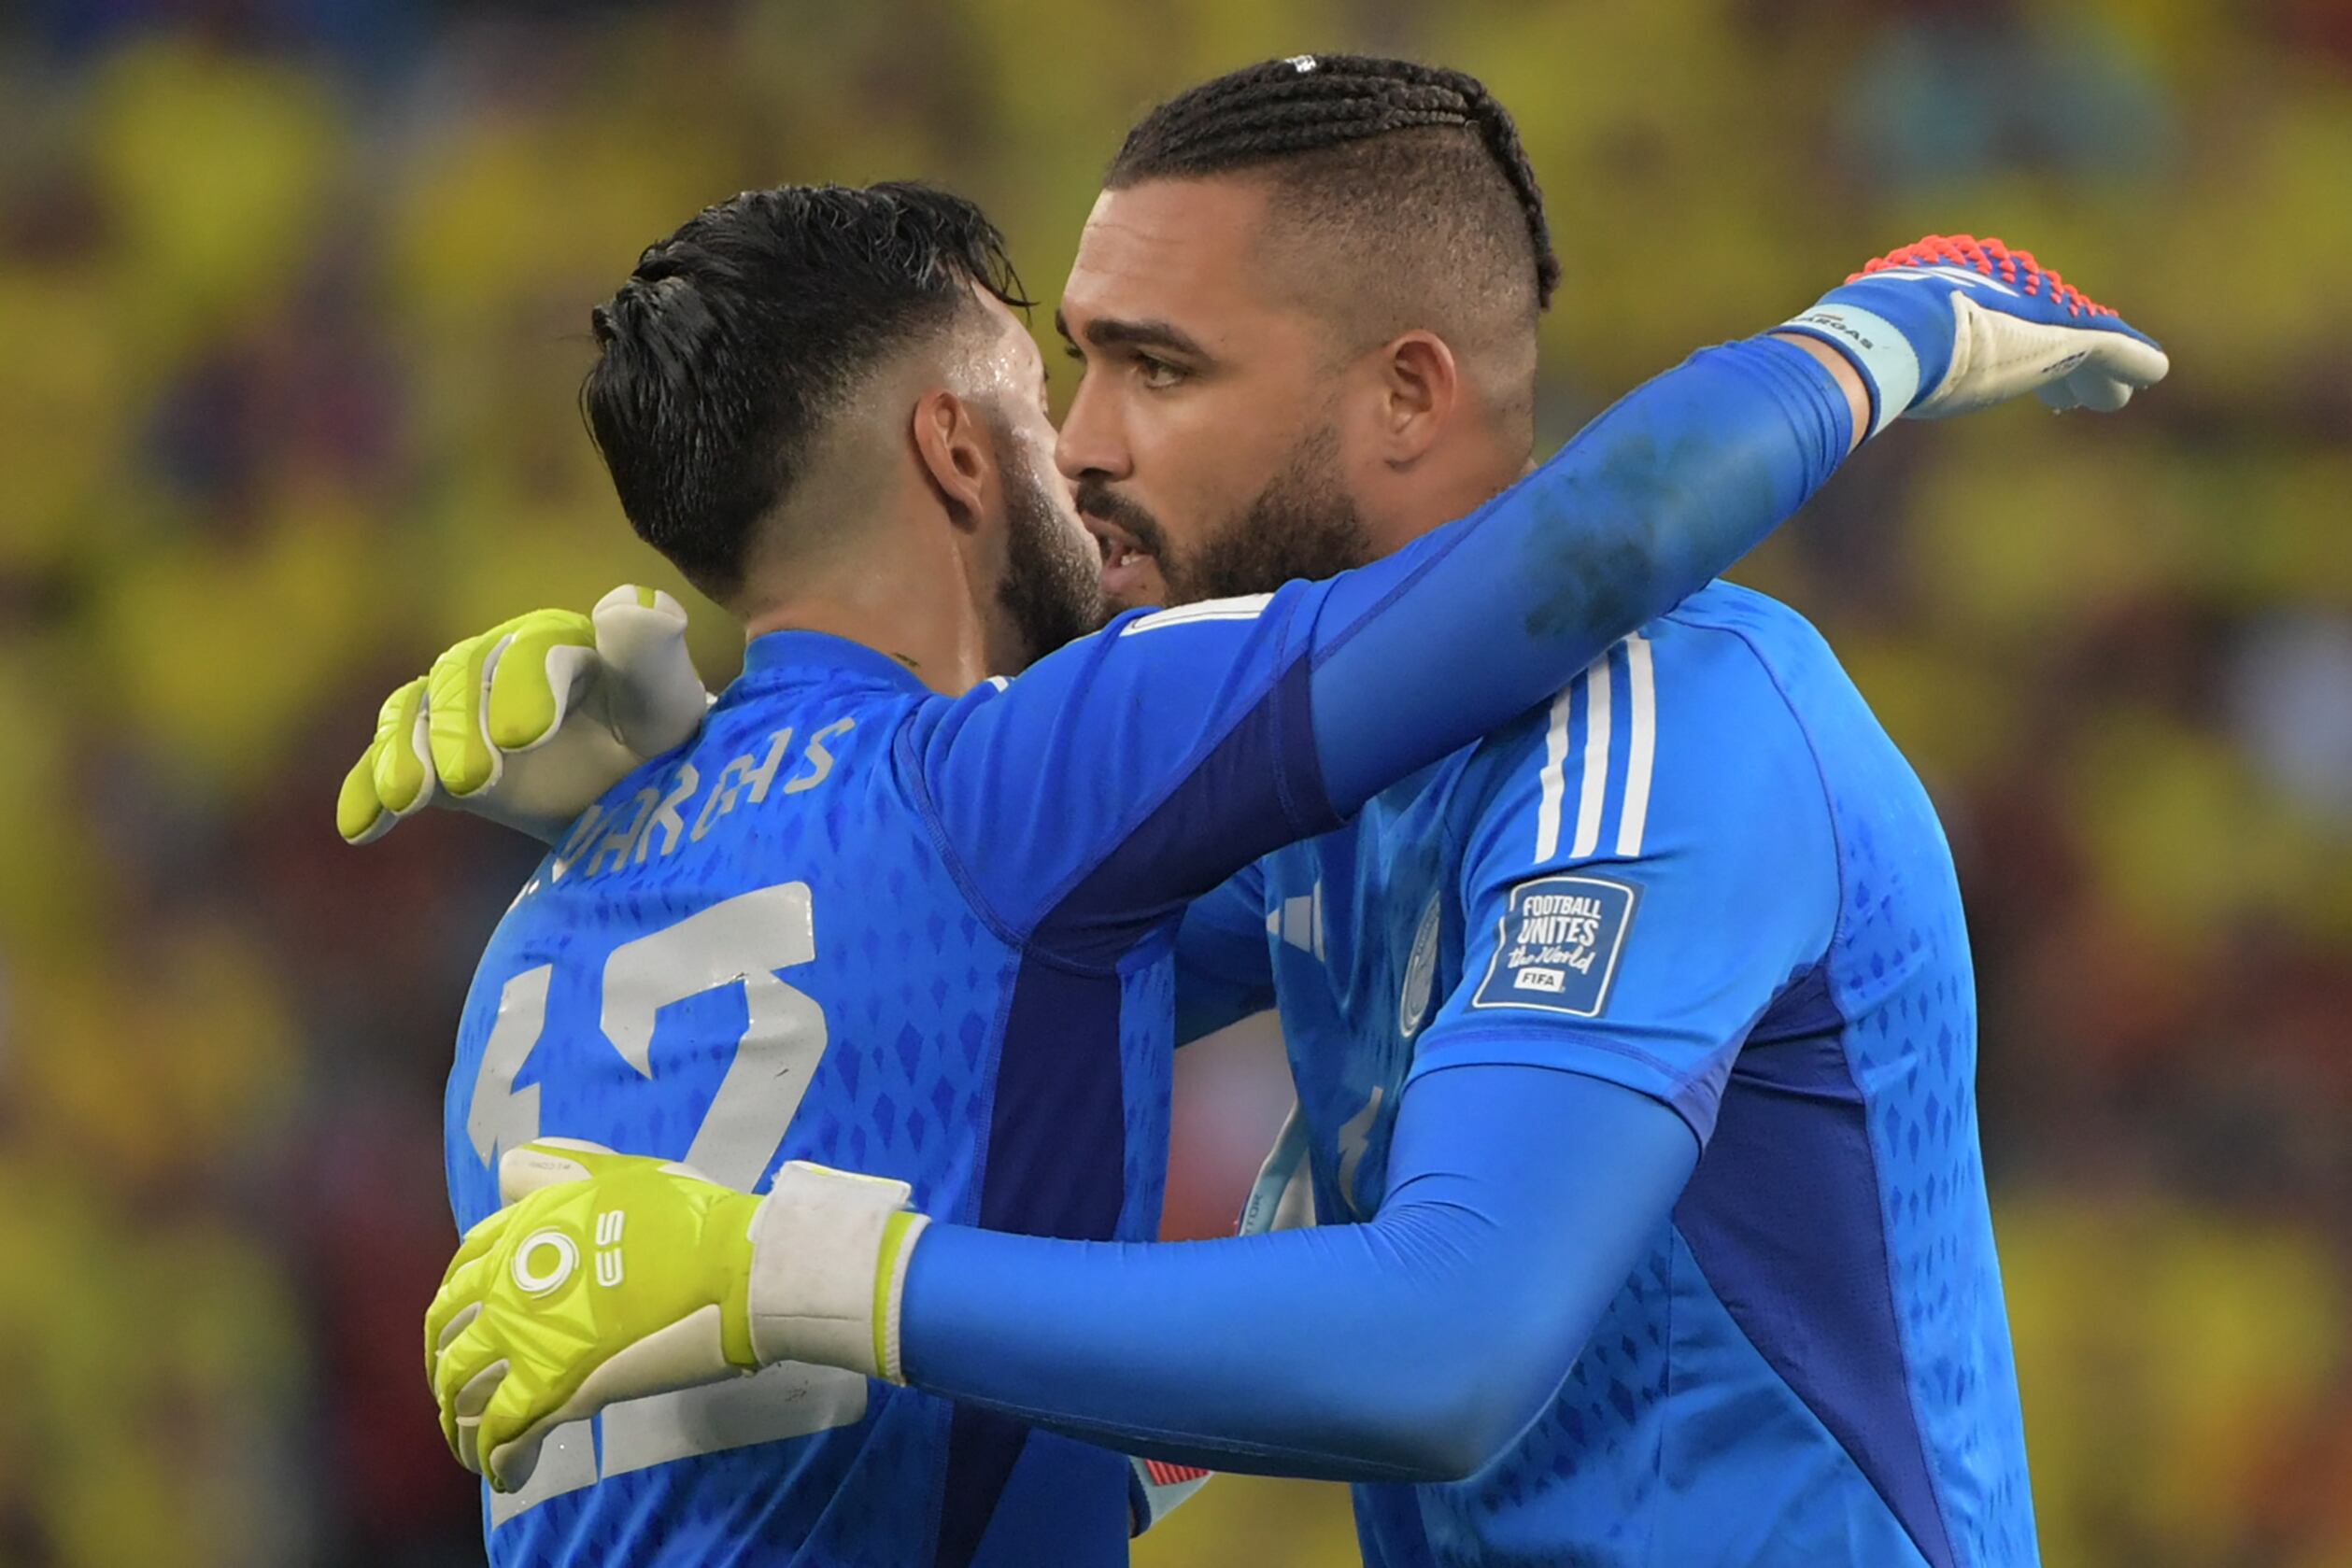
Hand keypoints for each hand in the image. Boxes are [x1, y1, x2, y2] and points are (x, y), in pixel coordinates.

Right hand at [337, 585, 709, 845]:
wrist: (632, 787)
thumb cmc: (659, 740)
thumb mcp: (669, 703)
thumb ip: (653, 655)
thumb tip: (629, 607)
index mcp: (561, 640)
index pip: (536, 652)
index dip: (528, 687)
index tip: (526, 736)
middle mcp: (500, 663)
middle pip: (464, 683)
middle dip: (461, 729)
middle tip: (472, 780)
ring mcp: (461, 710)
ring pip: (415, 716)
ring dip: (404, 754)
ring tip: (406, 799)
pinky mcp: (434, 758)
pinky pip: (391, 765)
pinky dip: (369, 792)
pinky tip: (360, 829)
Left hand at [424, 1140, 925, 1492]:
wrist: (736, 1266)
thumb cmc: (690, 1218)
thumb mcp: (619, 1173)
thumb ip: (562, 1170)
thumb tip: (509, 1170)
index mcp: (523, 1232)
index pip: (460, 1276)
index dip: (453, 1310)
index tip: (464, 1332)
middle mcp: (510, 1286)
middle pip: (447, 1340)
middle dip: (443, 1371)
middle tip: (460, 1393)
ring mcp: (528, 1340)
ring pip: (462, 1395)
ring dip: (460, 1425)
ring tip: (476, 1446)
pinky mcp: (556, 1391)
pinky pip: (504, 1436)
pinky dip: (498, 1460)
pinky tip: (510, 1474)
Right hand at [1780, 233, 2168, 436]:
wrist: (1882, 341)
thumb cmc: (1847, 355)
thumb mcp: (1832, 363)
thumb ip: (1820, 376)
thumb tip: (1763, 395)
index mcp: (1943, 295)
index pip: (1980, 320)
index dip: (1995, 349)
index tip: (2000, 373)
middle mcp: (1992, 294)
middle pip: (2031, 326)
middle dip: (2052, 362)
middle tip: (2069, 393)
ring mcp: (2028, 313)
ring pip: (2075, 341)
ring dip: (2092, 374)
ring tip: (2106, 402)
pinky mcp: (2064, 333)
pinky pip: (2111, 347)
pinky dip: (2132, 361)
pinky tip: (2153, 374)